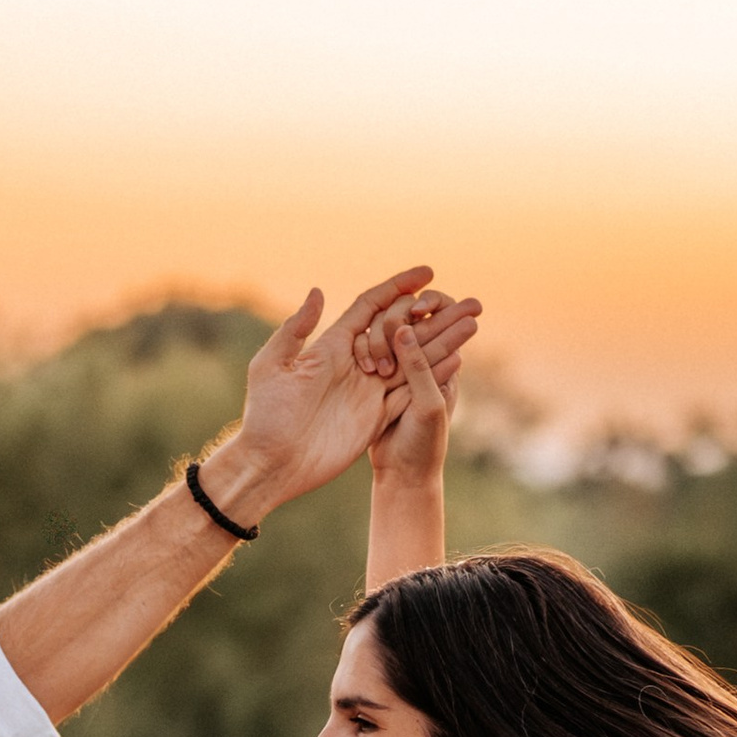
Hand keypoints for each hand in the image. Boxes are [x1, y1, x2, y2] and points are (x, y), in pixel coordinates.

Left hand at [204, 270, 481, 520]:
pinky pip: (409, 391)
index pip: (372, 306)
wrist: (271, 464)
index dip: (399, 287)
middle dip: (433, 314)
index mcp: (332, 346)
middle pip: (401, 330)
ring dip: (442, 340)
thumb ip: (296, 329)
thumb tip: (319, 291)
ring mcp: (367, 391)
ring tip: (472, 323)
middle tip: (465, 300)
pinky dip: (433, 375)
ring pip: (412, 358)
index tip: (427, 272)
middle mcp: (354, 364)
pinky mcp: (374, 417)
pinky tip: (458, 359)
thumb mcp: (272, 366)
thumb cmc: (264, 416)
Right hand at [370, 314, 455, 486]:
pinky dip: (366, 348)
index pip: (443, 315)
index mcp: (444, 360)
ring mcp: (398, 369)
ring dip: (381, 335)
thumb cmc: (424, 443)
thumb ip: (418, 367)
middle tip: (393, 328)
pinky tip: (361, 354)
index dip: (435, 303)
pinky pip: (369, 351)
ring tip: (376, 359)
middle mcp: (423, 360)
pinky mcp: (375, 380)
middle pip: (412, 317)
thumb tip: (404, 328)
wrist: (402, 473)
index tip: (419, 309)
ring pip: (387, 332)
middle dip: (400, 314)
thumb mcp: (427, 404)